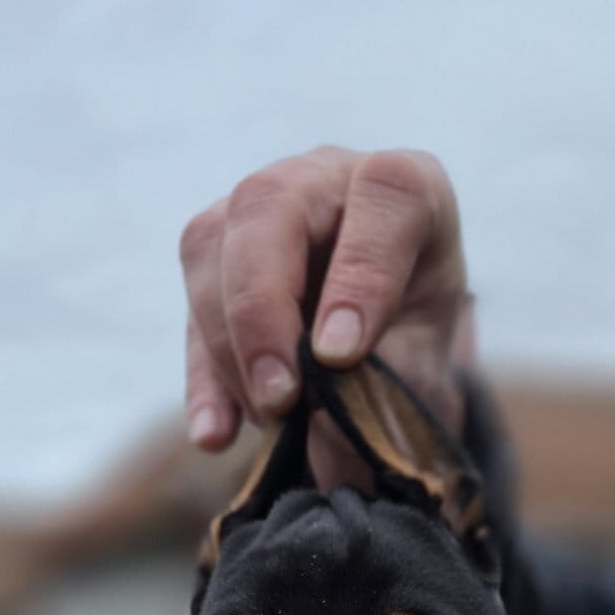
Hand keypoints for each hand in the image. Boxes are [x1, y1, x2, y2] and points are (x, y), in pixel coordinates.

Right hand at [179, 146, 471, 454]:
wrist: (386, 357)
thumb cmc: (415, 348)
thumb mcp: (426, 366)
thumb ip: (386, 383)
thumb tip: (323, 409)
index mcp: (409, 188)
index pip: (386, 192)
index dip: (360, 274)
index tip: (340, 357)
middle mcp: (328, 180)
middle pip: (268, 205)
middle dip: (262, 310)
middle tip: (279, 398)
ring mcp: (261, 210)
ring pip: (209, 246)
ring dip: (228, 345)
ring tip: (266, 418)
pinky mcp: (214, 254)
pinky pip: (188, 306)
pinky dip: (203, 378)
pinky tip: (217, 433)